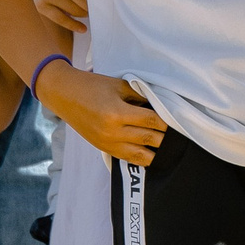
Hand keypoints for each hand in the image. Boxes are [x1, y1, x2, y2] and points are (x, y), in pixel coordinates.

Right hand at [40, 64, 167, 164]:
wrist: (64, 95)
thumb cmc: (92, 86)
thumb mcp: (118, 85)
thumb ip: (140, 96)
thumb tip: (160, 106)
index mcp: (116, 113)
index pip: (150, 120)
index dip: (166, 122)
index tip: (177, 121)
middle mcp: (112, 132)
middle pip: (148, 139)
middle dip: (165, 138)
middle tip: (179, 136)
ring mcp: (107, 143)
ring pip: (139, 155)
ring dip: (155, 153)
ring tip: (168, 150)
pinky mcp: (103, 148)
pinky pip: (127, 158)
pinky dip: (141, 158)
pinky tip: (152, 156)